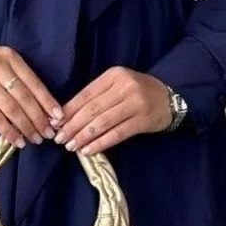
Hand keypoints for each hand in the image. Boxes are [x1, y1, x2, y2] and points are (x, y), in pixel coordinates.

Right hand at [0, 44, 61, 147]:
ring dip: (25, 127)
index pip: (34, 82)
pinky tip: (16, 140)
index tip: (58, 117)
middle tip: (49, 134)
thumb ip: (17, 77)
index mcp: (10, 58)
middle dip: (39, 119)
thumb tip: (39, 105)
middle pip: (24, 98)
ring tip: (35, 139)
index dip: (47, 102)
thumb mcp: (0, 61)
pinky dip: (7, 130)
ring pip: (11, 109)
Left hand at [52, 67, 172, 154]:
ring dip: (84, 136)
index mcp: (114, 75)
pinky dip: (101, 143)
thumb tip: (66, 115)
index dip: (69, 110)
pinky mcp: (143, 120)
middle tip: (60, 139)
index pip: (85, 94)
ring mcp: (135, 103)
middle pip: (92, 109)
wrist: (170, 98)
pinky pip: (117, 134)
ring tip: (71, 146)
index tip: (55, 124)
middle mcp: (124, 86)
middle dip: (72, 126)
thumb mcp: (118, 86)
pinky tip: (89, 150)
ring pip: (103, 122)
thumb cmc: (138, 92)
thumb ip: (96, 97)